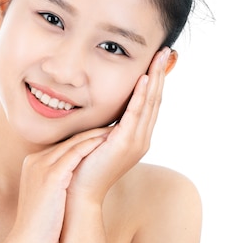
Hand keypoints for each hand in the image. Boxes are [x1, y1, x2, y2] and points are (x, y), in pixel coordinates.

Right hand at [6, 127, 109, 242]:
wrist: (27, 240)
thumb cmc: (40, 222)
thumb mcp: (43, 193)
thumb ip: (53, 179)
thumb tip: (71, 177)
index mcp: (32, 163)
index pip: (61, 145)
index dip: (82, 139)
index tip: (100, 134)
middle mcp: (35, 160)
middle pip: (67, 141)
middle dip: (90, 133)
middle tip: (110, 127)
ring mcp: (41, 166)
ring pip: (72, 144)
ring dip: (94, 136)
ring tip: (112, 131)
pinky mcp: (50, 176)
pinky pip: (74, 155)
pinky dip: (90, 146)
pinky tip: (105, 143)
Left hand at [67, 47, 171, 203]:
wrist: (78, 192)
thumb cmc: (82, 165)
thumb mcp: (97, 139)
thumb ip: (104, 125)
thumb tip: (100, 106)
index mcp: (135, 137)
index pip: (150, 103)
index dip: (155, 81)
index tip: (157, 60)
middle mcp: (141, 139)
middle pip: (156, 99)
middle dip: (160, 74)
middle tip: (165, 50)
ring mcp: (136, 142)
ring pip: (150, 103)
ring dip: (155, 78)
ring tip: (159, 57)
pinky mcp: (125, 144)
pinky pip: (136, 114)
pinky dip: (141, 95)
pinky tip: (144, 79)